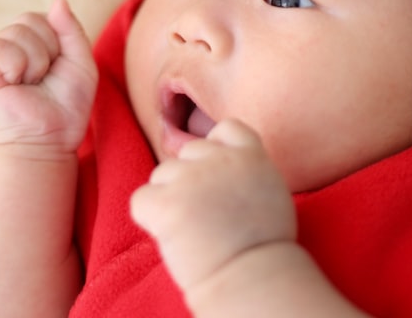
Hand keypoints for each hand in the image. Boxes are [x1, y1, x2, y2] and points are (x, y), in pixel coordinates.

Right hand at [0, 0, 96, 150]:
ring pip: (17, 31)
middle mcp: (11, 47)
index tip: (58, 67)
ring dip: (35, 62)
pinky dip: (15, 64)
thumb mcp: (81, 64)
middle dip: (48, 50)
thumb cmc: (65, 109)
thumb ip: (71, 30)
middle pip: (30, 18)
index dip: (59, 40)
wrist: (47, 143)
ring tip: (30, 84)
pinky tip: (15, 83)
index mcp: (34, 44)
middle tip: (43, 78)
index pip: (46, 16)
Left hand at [130, 119, 296, 294]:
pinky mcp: (165, 203)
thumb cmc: (262, 249)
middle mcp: (220, 159)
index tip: (218, 176)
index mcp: (251, 156)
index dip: (217, 148)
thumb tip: (220, 165)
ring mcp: (191, 179)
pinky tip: (171, 237)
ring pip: (161, 175)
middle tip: (205, 215)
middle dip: (189, 178)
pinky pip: (141, 201)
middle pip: (188, 152)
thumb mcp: (271, 193)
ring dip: (169, 198)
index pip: (226, 129)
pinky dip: (148, 218)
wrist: (251, 281)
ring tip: (192, 231)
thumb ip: (247, 170)